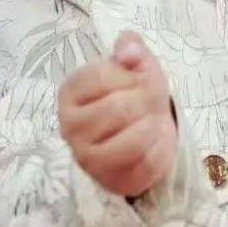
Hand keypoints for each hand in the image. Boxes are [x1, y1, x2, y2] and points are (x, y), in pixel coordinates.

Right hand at [58, 31, 176, 198]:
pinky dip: (158, 148)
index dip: (130, 75)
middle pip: (118, 108)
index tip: (138, 79)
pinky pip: (145, 161)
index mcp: (70, 92)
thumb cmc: (137, 95)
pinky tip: (151, 142)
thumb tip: (128, 49)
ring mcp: (85, 155)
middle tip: (147, 103)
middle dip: (145, 102)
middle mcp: (69, 125)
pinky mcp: (108, 177)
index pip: (100, 76)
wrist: (149, 133)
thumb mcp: (137, 65)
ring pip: (133, 137)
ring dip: (152, 126)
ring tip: (148, 122)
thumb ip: (132, 48)